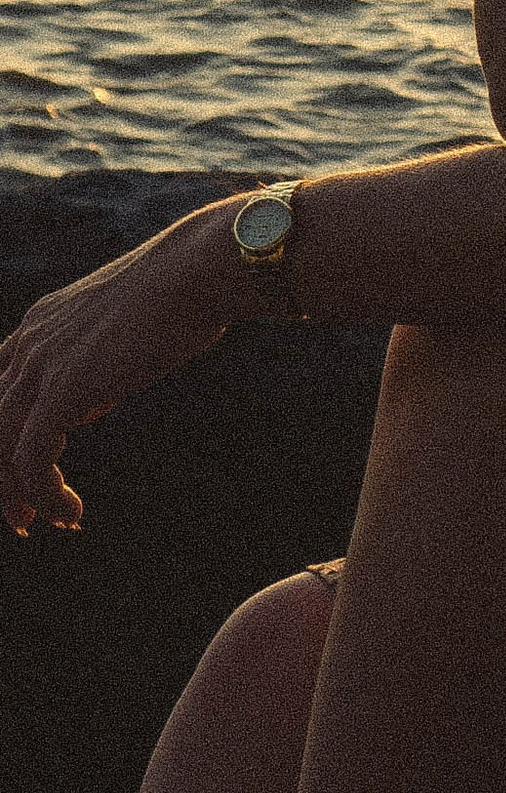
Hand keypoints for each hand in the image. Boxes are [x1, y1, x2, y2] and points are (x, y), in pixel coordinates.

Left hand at [0, 204, 243, 536]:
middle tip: (21, 517)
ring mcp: (42, 363)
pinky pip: (32, 458)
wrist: (199, 269)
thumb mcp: (122, 332)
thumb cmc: (181, 293)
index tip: (23, 476)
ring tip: (44, 522)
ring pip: (0, 446)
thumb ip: (92, 366)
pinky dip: (44, 493)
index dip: (3, 439)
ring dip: (16, 494)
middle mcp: (29, 342)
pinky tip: (70, 513)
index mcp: (39, 324)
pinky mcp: (64, 388)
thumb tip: (87, 404)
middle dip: (1, 476)